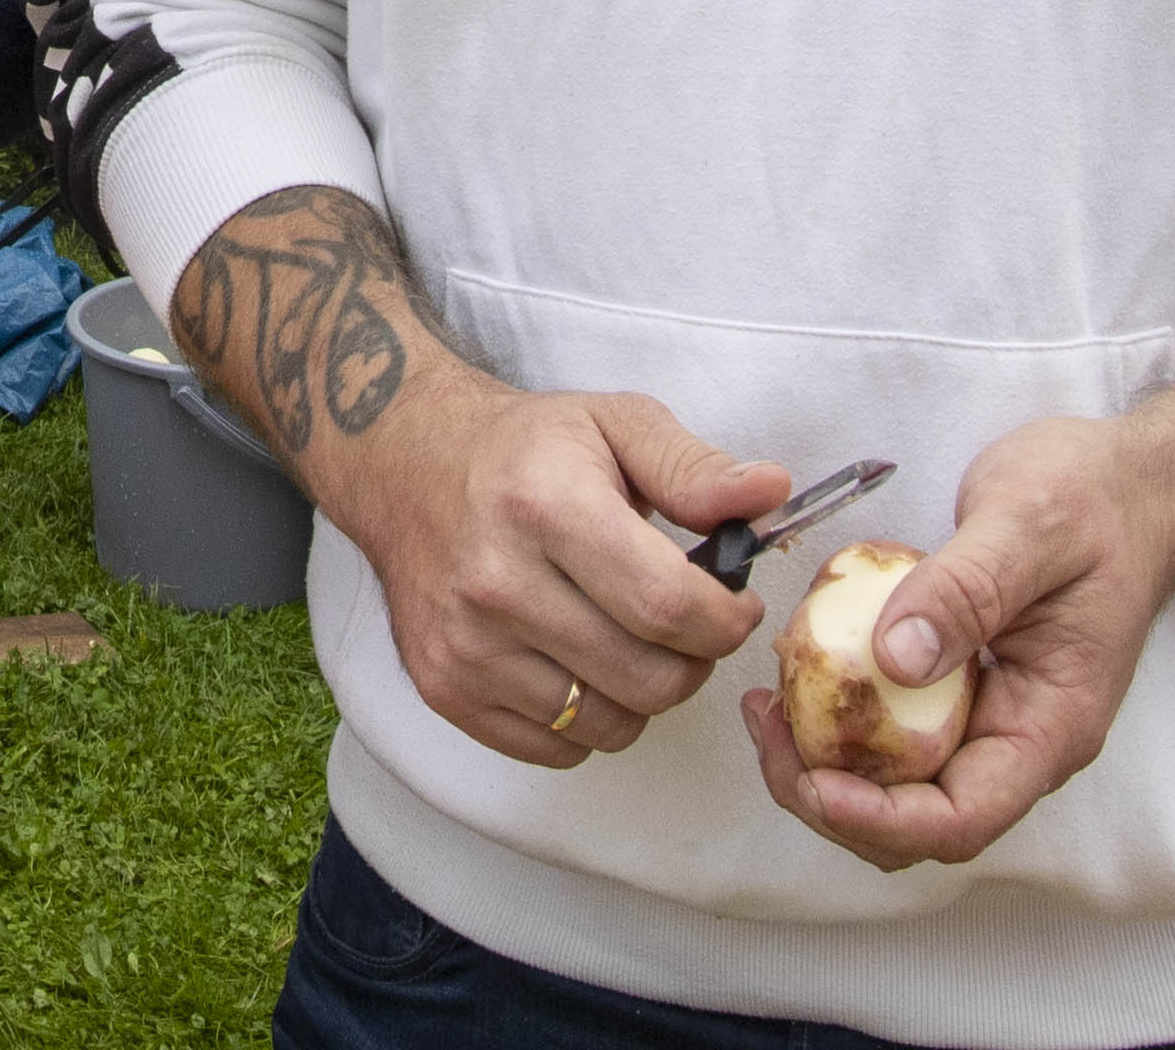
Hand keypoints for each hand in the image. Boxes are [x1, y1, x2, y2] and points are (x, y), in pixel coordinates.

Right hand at [327, 371, 785, 769]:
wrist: (403, 467)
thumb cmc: (521, 448)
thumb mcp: (613, 423)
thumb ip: (693, 466)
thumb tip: (771, 493)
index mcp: (545, 506)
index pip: (671, 608)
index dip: (727, 620)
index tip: (732, 604)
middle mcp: (496, 582)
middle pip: (650, 679)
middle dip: (693, 660)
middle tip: (683, 623)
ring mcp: (465, 644)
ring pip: (610, 725)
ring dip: (641, 693)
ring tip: (628, 639)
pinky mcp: (443, 687)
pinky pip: (557, 749)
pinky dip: (586, 719)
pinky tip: (578, 661)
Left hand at [743, 411, 1174, 868]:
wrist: (1130, 487)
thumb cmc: (1094, 502)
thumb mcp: (1028, 524)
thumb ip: (965, 590)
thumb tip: (895, 660)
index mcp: (1051, 726)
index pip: (961, 818)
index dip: (876, 817)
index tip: (807, 775)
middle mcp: (1021, 742)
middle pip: (919, 823)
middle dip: (831, 798)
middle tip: (764, 727)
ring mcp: (991, 721)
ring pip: (901, 789)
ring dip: (826, 765)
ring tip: (767, 703)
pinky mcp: (963, 692)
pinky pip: (896, 734)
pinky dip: (840, 720)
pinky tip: (800, 671)